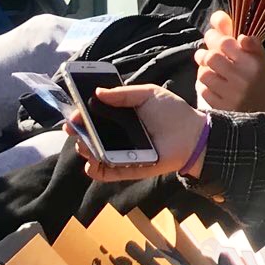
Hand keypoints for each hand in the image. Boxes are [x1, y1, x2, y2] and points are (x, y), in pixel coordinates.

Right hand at [69, 83, 204, 182]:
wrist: (192, 134)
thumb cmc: (172, 111)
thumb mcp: (148, 94)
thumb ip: (123, 94)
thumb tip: (97, 91)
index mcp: (121, 115)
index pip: (95, 115)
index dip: (81, 114)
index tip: (73, 113)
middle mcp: (118, 134)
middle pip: (90, 135)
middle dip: (78, 132)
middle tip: (73, 128)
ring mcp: (120, 152)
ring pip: (94, 154)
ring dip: (85, 149)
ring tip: (85, 143)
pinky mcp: (127, 169)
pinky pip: (107, 173)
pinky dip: (96, 170)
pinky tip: (91, 163)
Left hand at [193, 10, 264, 111]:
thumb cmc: (261, 75)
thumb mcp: (261, 56)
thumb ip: (250, 42)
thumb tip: (239, 34)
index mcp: (251, 62)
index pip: (225, 43)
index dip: (214, 37)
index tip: (212, 36)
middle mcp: (241, 78)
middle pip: (211, 58)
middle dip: (204, 53)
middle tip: (203, 53)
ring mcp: (231, 95)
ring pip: (205, 75)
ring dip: (204, 69)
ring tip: (207, 68)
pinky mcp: (224, 108)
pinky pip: (204, 92)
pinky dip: (205, 85)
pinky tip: (211, 83)